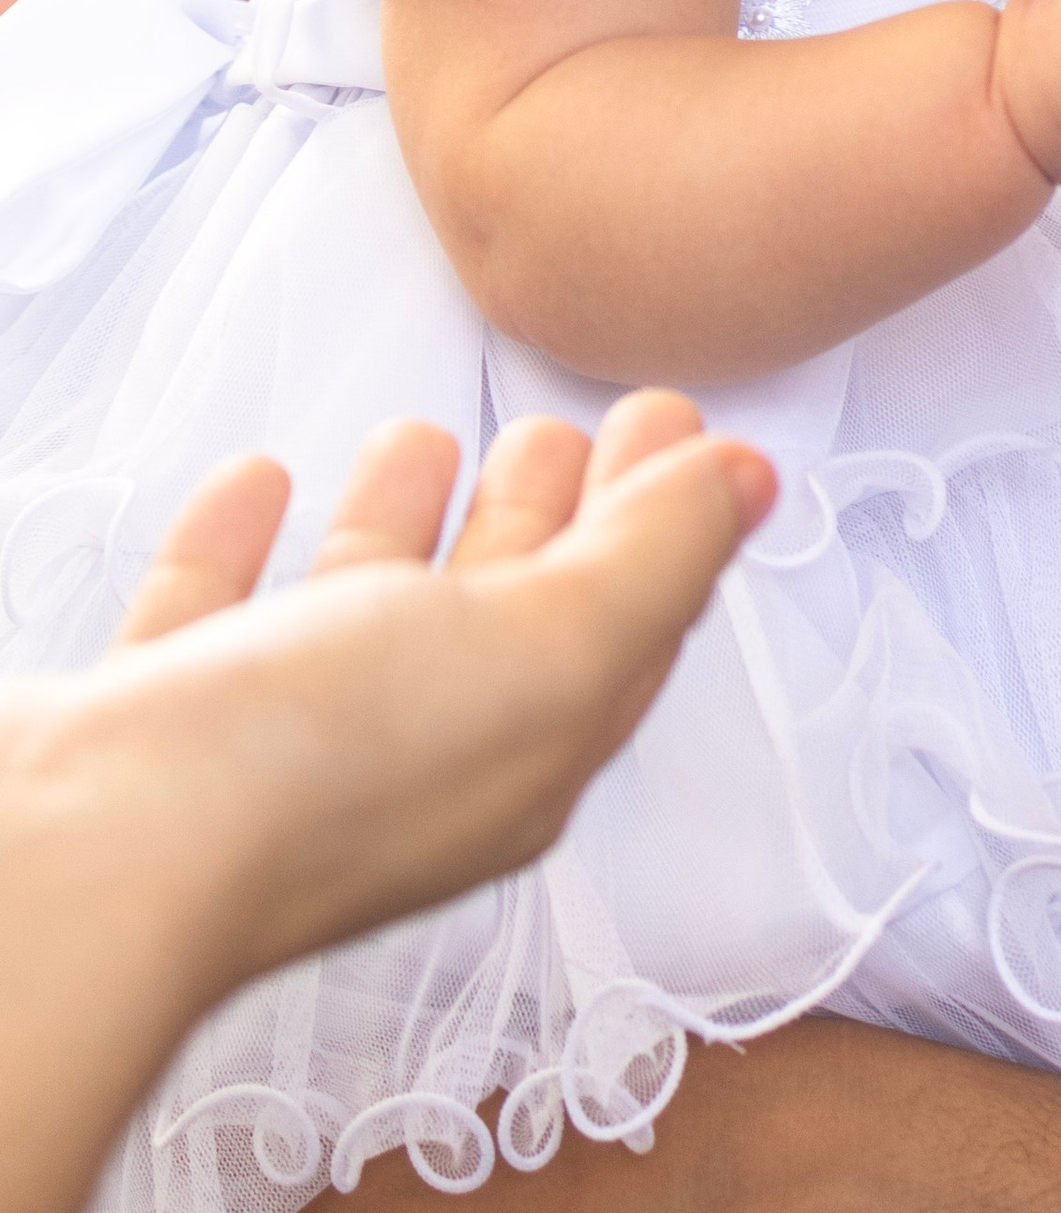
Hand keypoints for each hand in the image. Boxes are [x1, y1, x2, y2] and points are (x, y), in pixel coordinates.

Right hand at [64, 389, 771, 982]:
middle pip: (503, 623)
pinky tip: (257, 479)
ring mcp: (269, 745)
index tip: (677, 419)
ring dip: (402, 527)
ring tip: (429, 438)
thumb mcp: (547, 647)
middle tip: (576, 424)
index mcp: (520, 754)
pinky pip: (213, 618)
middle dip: (550, 520)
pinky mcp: (153, 723)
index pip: (623, 626)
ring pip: (359, 619)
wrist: (87, 867)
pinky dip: (242, 545)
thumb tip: (749, 482)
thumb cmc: (324, 773)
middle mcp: (403, 760)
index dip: (661, 519)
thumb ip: (653, 559)